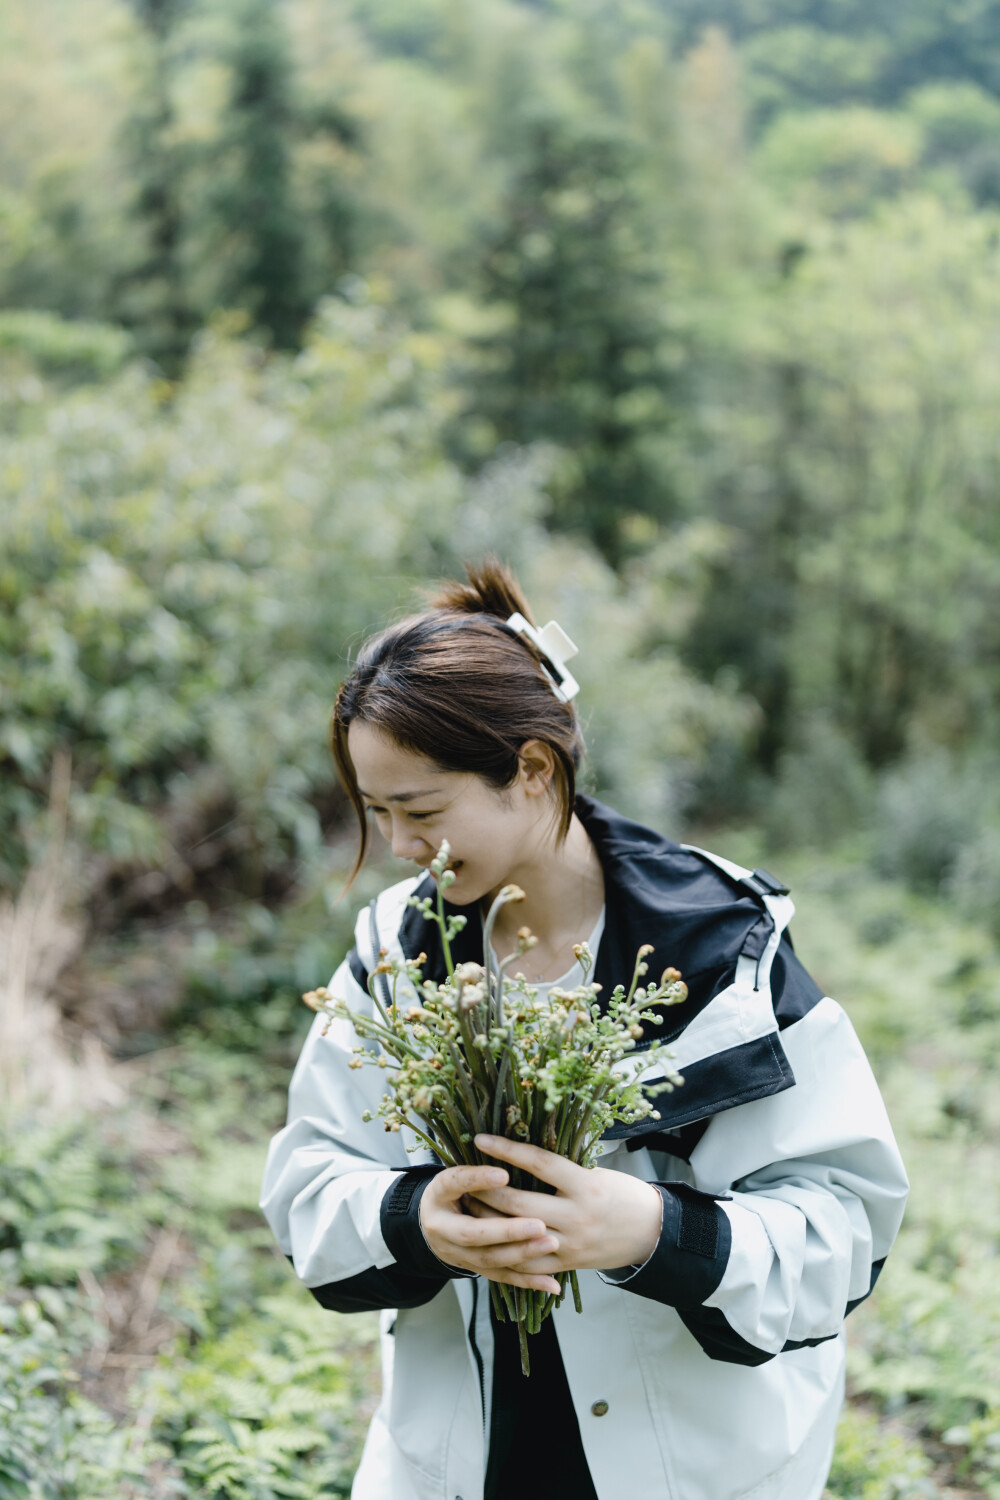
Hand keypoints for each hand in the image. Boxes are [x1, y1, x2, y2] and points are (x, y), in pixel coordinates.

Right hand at [418, 1163, 562, 1293]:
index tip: (504, 1173)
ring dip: (522, 1253)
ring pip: (490, 1259)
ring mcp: (457, 1253)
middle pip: (473, 1232)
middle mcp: (442, 1227)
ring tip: (552, 1243)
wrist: (431, 1222)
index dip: (478, 1180)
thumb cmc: (453, 1188)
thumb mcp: (455, 1170)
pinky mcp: (475, 1269)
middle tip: (539, 1223)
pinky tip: (552, 1283)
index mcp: (438, 1194)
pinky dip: (529, 1282)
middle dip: (507, 1230)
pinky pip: (503, 1277)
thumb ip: (476, 1167)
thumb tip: (507, 1149)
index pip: (455, 1184)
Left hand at [464, 1134, 662, 1279]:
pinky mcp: (567, 1264)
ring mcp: (570, 1244)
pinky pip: (528, 1263)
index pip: (538, 1163)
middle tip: (463, 1176)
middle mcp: (576, 1216)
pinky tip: (485, 1240)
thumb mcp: (597, 1173)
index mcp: (586, 1186)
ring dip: (488, 1221)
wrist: (651, 1233)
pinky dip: (505, 1252)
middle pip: (519, 1202)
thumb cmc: (623, 1194)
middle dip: (486, 1189)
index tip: (480, 1139)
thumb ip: (563, 1171)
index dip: (507, 1150)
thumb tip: (522, 1155)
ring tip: (467, 1206)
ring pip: (518, 1234)